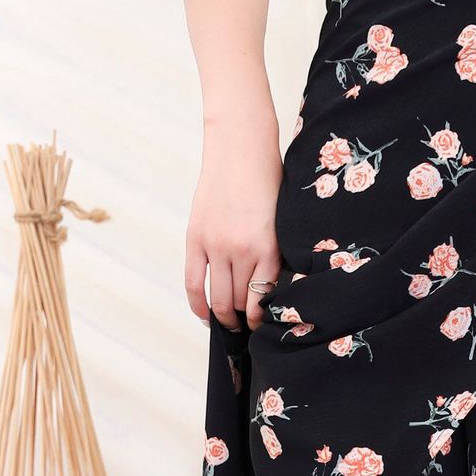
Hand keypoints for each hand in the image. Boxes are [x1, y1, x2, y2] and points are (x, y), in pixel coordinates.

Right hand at [185, 116, 284, 329]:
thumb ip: (275, 256)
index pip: (261, 299)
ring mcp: (216, 245)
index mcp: (269, 249)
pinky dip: (198, 305)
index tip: (261, 326)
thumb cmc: (268, 182)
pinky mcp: (195, 238)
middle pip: (238, 303)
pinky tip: (205, 316)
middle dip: (241, 321)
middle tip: (244, 328)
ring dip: (223, 316)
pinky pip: (193, 283)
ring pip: (217, 298)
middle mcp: (242, 251)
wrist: (241, 147)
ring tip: (228, 323)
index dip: (260, 319)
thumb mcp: (282, 223)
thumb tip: (269, 293)